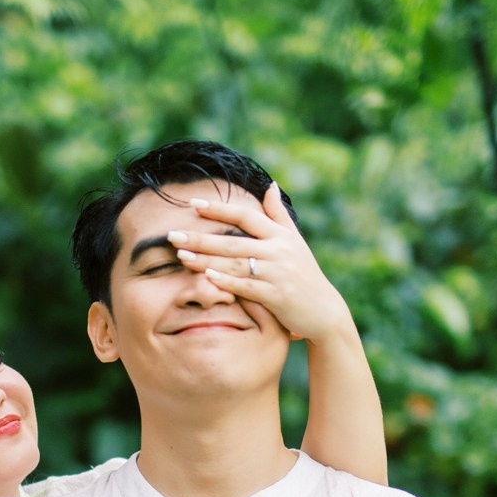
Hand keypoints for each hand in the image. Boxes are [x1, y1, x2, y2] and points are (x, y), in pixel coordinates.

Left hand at [167, 182, 353, 345]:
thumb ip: (278, 215)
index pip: (245, 216)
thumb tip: (269, 186)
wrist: (323, 310)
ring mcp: (278, 273)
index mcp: (280, 235)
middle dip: (200, 238)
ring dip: (206, 259)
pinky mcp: (276, 295)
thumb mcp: (295, 242)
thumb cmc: (305, 274)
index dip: (218, 209)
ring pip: (235, 263)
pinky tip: (206, 276)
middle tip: (173, 235)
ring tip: (181, 256)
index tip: (192, 204)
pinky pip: (247, 286)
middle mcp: (278, 250)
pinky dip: (226, 281)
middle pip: (233, 240)